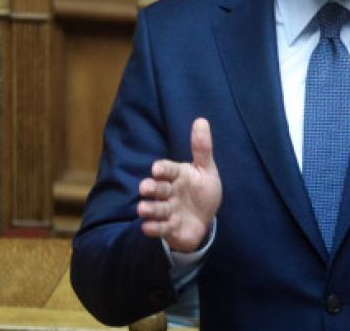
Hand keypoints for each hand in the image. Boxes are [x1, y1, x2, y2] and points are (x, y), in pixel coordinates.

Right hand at [137, 117, 222, 252]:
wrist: (205, 220)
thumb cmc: (202, 192)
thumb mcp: (206, 170)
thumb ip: (202, 148)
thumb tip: (201, 120)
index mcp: (178, 176)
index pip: (168, 170)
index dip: (163, 169)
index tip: (157, 169)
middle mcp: (170, 192)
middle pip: (158, 188)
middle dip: (151, 188)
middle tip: (145, 187)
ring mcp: (169, 211)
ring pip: (157, 208)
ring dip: (150, 208)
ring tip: (142, 209)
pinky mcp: (170, 228)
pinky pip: (161, 228)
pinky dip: (155, 228)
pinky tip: (148, 227)